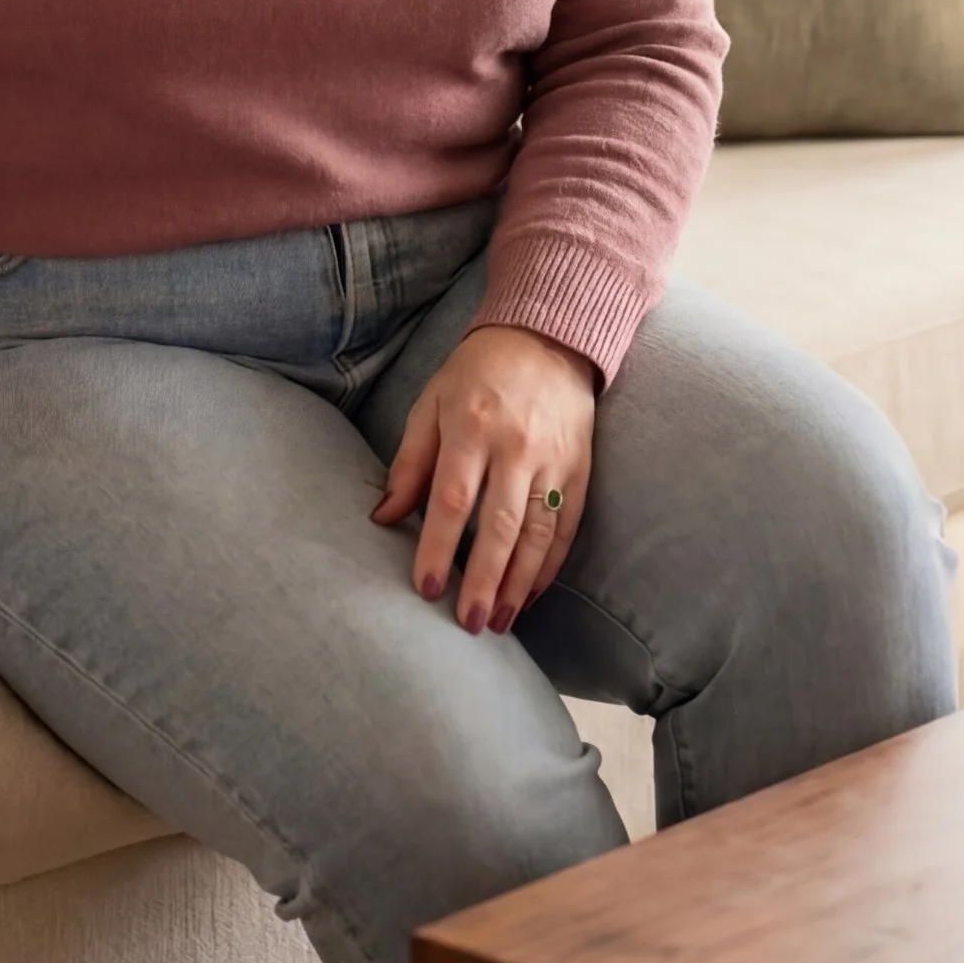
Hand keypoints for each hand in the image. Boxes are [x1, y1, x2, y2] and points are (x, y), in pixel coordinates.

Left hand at [370, 325, 596, 634]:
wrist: (546, 339)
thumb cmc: (476, 374)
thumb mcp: (430, 404)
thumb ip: (409, 463)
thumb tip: (383, 518)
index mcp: (471, 427)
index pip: (452, 499)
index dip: (438, 547)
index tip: (427, 588)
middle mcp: (515, 447)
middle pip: (499, 525)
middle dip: (484, 580)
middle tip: (469, 623)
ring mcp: (552, 460)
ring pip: (538, 533)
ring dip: (519, 583)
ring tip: (501, 622)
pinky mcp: (580, 469)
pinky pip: (567, 526)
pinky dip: (550, 565)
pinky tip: (532, 593)